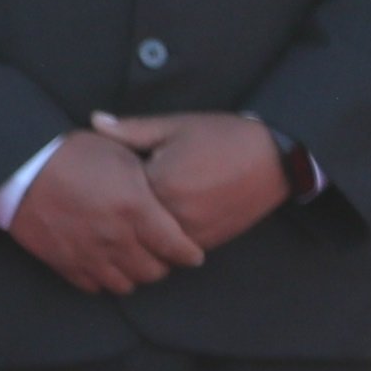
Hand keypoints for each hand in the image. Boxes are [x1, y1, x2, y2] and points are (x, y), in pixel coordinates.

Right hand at [4, 128, 205, 294]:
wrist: (19, 167)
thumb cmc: (73, 154)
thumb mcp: (120, 153)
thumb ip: (150, 177)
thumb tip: (171, 190)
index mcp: (136, 209)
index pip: (177, 247)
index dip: (189, 253)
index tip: (193, 252)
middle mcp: (116, 238)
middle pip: (153, 271)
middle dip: (163, 265)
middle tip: (162, 256)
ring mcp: (88, 254)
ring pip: (125, 284)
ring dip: (133, 275)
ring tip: (133, 262)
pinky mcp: (64, 263)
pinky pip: (93, 285)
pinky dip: (103, 279)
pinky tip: (105, 265)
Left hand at [97, 110, 290, 256]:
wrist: (277, 157)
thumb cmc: (222, 136)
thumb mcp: (175, 127)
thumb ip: (131, 129)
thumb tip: (93, 120)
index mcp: (161, 182)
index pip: (116, 195)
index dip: (105, 189)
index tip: (97, 184)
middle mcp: (175, 213)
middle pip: (131, 223)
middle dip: (118, 216)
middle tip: (103, 209)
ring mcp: (193, 232)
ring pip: (150, 243)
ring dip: (138, 234)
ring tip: (127, 221)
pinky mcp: (208, 242)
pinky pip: (173, 250)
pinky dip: (161, 243)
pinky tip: (153, 229)